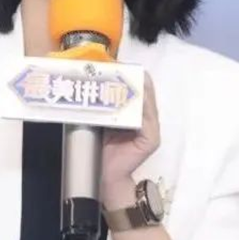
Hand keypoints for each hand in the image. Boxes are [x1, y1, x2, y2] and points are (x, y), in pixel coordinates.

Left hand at [101, 70, 159, 194]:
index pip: (137, 85)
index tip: (109, 63)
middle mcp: (147, 117)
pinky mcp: (151, 138)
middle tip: (112, 66)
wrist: (105, 176)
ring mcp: (151, 127)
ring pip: (145, 99)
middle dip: (128, 75)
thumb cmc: (100, 148)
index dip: (126, 72)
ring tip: (118, 76)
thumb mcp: (99, 121)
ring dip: (132, 87)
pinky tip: (125, 96)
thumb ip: (99, 105)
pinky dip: (136, 104)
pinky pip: (145, 116)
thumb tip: (86, 81)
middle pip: (143, 88)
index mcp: (135, 112)